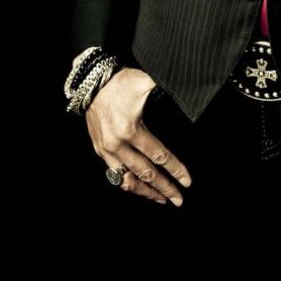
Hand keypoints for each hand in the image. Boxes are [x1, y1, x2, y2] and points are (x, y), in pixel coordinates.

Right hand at [85, 67, 192, 206]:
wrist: (91, 82)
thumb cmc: (120, 82)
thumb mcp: (145, 81)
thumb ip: (168, 86)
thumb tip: (188, 91)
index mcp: (130, 130)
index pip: (158, 155)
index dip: (175, 169)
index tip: (187, 181)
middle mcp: (117, 144)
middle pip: (145, 173)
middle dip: (164, 187)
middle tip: (178, 199)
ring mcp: (106, 150)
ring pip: (127, 180)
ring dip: (145, 191)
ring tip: (160, 199)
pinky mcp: (99, 149)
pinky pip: (114, 174)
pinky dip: (128, 183)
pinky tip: (137, 186)